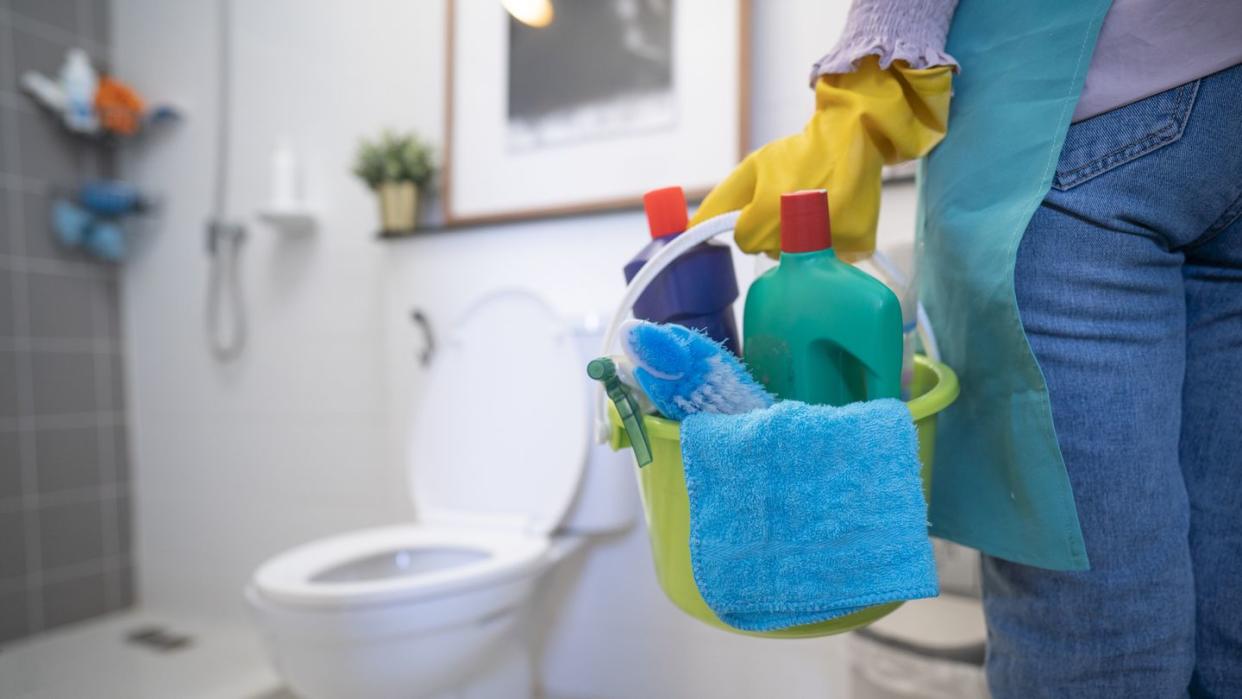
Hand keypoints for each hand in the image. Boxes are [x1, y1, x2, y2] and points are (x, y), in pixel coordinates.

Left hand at [691, 56, 952, 256]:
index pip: (745, 241)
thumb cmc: (797, 154)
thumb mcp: (753, 168)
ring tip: (818, 206)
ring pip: (803, 259)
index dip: (752, 222)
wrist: (853, 137)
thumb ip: (718, 202)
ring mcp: (833, 238)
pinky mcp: (858, 244)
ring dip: (804, 240)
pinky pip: (834, 258)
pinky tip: (837, 216)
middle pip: (772, 252)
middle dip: (776, 232)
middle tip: (794, 202)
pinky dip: (834, 243)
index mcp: (769, 210)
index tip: (766, 205)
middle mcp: (801, 229)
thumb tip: (688, 230)